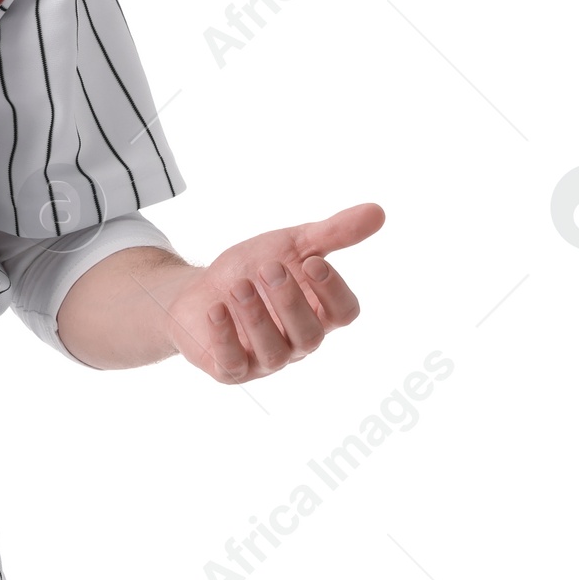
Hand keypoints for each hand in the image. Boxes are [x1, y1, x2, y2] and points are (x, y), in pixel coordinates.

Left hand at [163, 202, 383, 383]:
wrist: (200, 288)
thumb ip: (332, 233)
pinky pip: (232, 364)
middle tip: (270, 268)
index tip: (312, 261)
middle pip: (310, 334)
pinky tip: (216, 309)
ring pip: (274, 352)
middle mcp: (296, 341)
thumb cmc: (252, 269)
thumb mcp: (291, 245)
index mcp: (318, 312)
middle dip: (291, 301)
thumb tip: (378, 211)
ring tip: (240, 286)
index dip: (333, 290)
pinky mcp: (230, 368)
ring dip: (257, 318)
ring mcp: (264, 359)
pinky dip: (225, 337)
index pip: (343, 313)